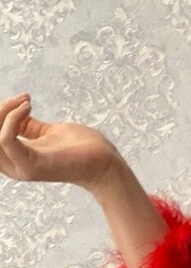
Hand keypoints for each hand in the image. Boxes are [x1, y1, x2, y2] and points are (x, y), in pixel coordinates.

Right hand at [0, 92, 122, 192]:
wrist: (104, 162)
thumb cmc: (80, 147)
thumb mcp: (47, 132)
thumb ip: (28, 125)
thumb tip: (15, 111)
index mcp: (16, 159)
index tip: (19, 98)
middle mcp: (14, 166)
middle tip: (20, 99)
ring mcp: (22, 168)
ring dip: (3, 112)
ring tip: (25, 101)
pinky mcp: (32, 166)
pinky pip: (6, 140)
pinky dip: (12, 118)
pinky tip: (28, 105)